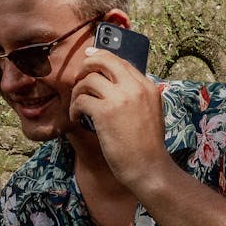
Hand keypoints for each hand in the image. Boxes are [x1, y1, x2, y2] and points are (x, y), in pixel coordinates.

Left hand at [70, 47, 172, 192]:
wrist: (149, 168)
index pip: (121, 62)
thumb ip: (136, 96)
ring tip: (77, 107)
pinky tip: (77, 119)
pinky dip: (74, 108)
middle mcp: (135, 88)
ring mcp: (120, 98)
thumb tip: (113, 85)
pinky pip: (81, 99)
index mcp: (148, 87)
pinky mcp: (104, 112)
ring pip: (88, 79)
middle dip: (87, 65)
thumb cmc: (147, 147)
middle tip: (78, 77)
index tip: (89, 60)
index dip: (102, 58)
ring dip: (77, 92)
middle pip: (104, 60)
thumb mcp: (150, 112)